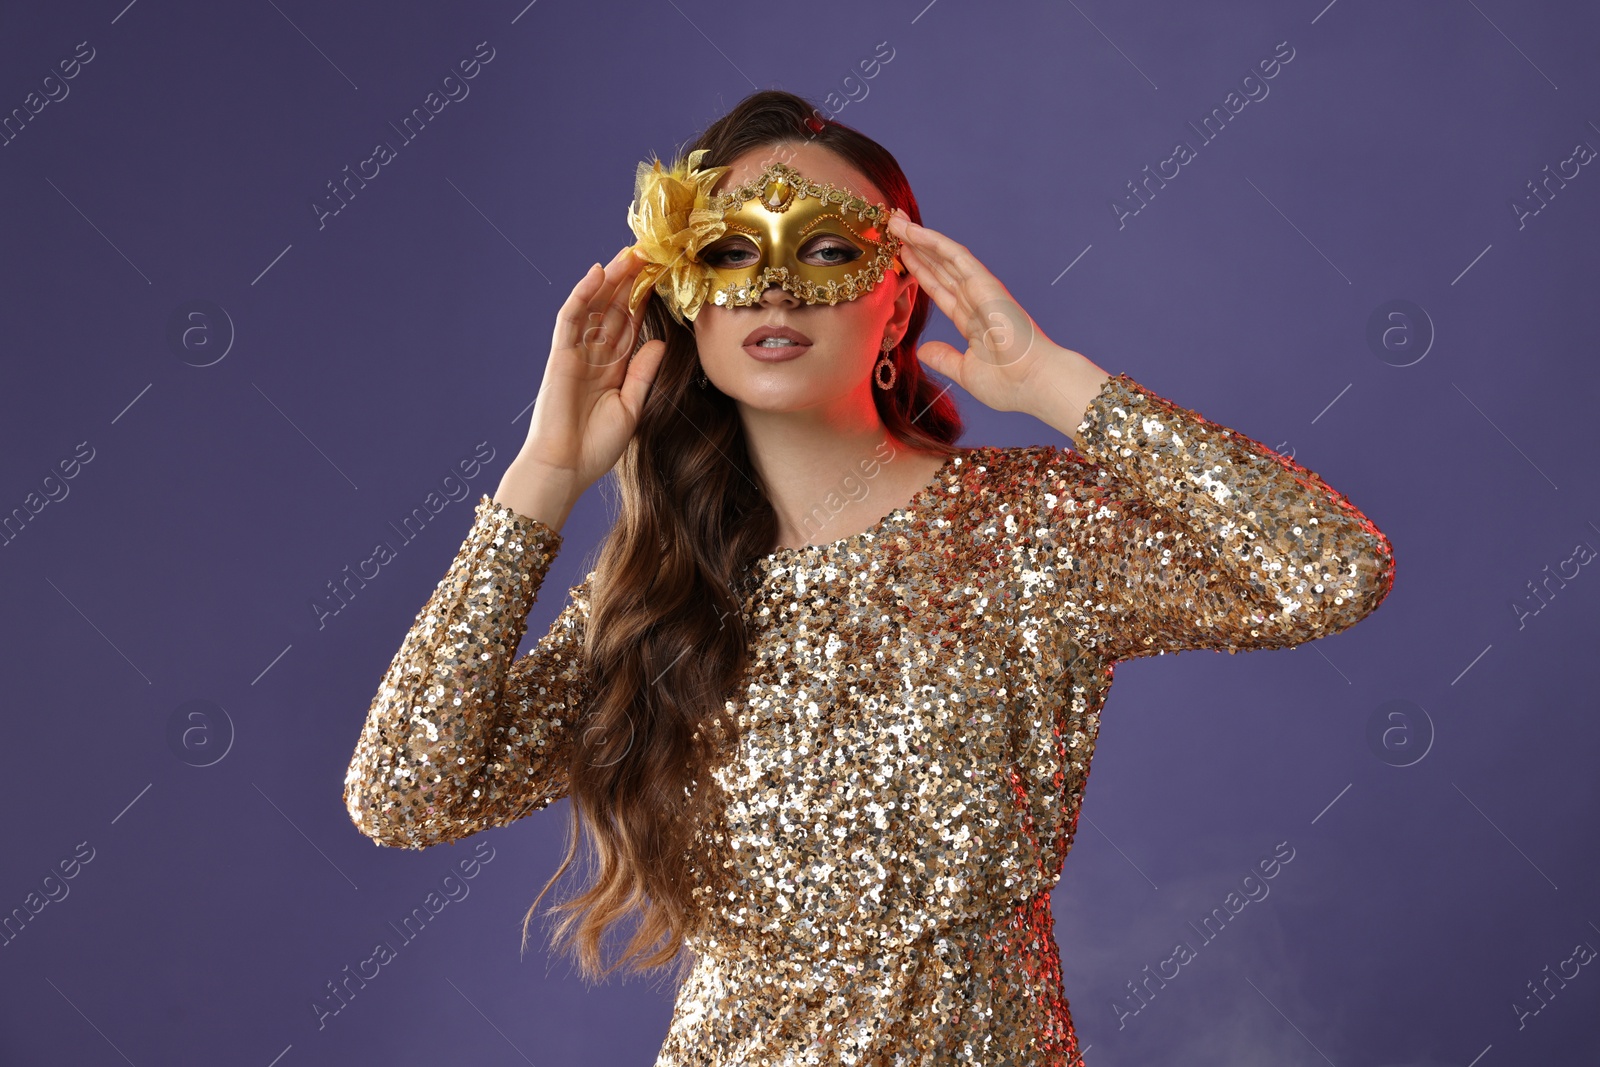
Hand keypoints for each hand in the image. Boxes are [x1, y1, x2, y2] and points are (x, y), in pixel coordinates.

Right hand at [497, 246, 665, 525]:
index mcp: (612, 371)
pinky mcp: (560, 355)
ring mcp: (575, 353)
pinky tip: (597, 273)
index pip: (629, 327)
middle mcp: (593, 357)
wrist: (565, 468)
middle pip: (613, 310)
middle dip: (630, 282)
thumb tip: (660, 342)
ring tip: (630, 254)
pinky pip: (571, 317)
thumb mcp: (631, 407)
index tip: (662, 279)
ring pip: (594, 307)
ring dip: (610, 280)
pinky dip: (583, 293)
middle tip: (649, 253)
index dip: (643, 302)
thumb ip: (643, 373)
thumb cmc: (595, 447)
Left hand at [885, 208, 1096, 419]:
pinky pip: (957, 257)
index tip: (899, 256)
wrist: (1035, 384)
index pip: (941, 289)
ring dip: (920, 238)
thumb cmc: (1010, 384)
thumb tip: (923, 350)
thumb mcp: (966, 371)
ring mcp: (982, 290)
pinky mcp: (986, 284)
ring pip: (945, 256)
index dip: (920, 272)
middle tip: (893, 226)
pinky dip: (935, 242)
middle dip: (916, 247)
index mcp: (973, 321)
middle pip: (940, 267)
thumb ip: (945, 358)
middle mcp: (977, 300)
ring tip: (896, 221)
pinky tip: (914, 231)